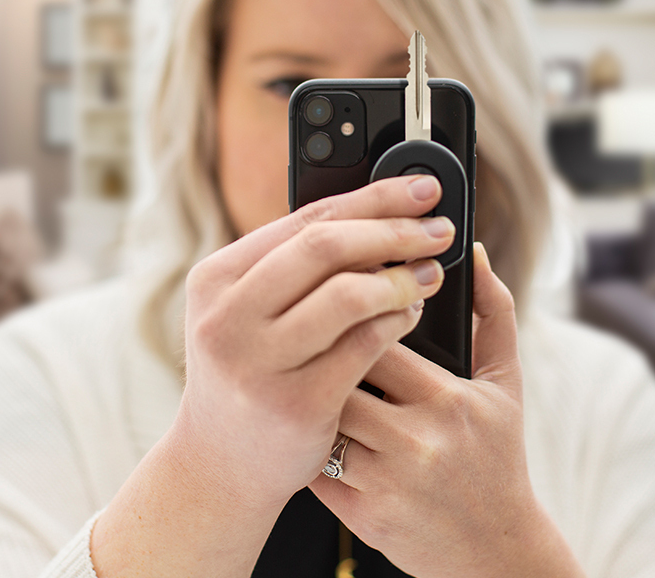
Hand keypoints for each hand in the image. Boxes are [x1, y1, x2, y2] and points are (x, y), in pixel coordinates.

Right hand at [173, 175, 454, 514]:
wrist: (217, 464)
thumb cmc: (247, 371)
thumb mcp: (246, 311)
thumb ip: (292, 266)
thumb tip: (376, 215)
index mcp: (215, 277)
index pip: (305, 218)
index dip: (372, 198)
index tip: (421, 190)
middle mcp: (229, 315)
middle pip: (326, 247)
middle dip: (394, 231)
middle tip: (439, 230)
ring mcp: (259, 362)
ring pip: (348, 294)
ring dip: (401, 277)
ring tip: (431, 273)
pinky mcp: (295, 404)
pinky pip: (363, 346)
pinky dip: (397, 321)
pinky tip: (412, 313)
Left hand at [311, 244, 584, 577]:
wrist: (497, 551)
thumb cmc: (499, 454)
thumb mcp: (506, 382)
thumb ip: (494, 312)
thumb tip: (476, 251)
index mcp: (448, 399)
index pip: (377, 335)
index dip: (352, 314)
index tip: (342, 302)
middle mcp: (416, 440)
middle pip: (339, 373)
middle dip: (321, 349)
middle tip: (309, 332)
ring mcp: (386, 482)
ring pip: (320, 417)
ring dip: (305, 392)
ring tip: (302, 373)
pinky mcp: (363, 516)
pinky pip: (314, 465)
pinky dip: (304, 438)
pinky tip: (305, 421)